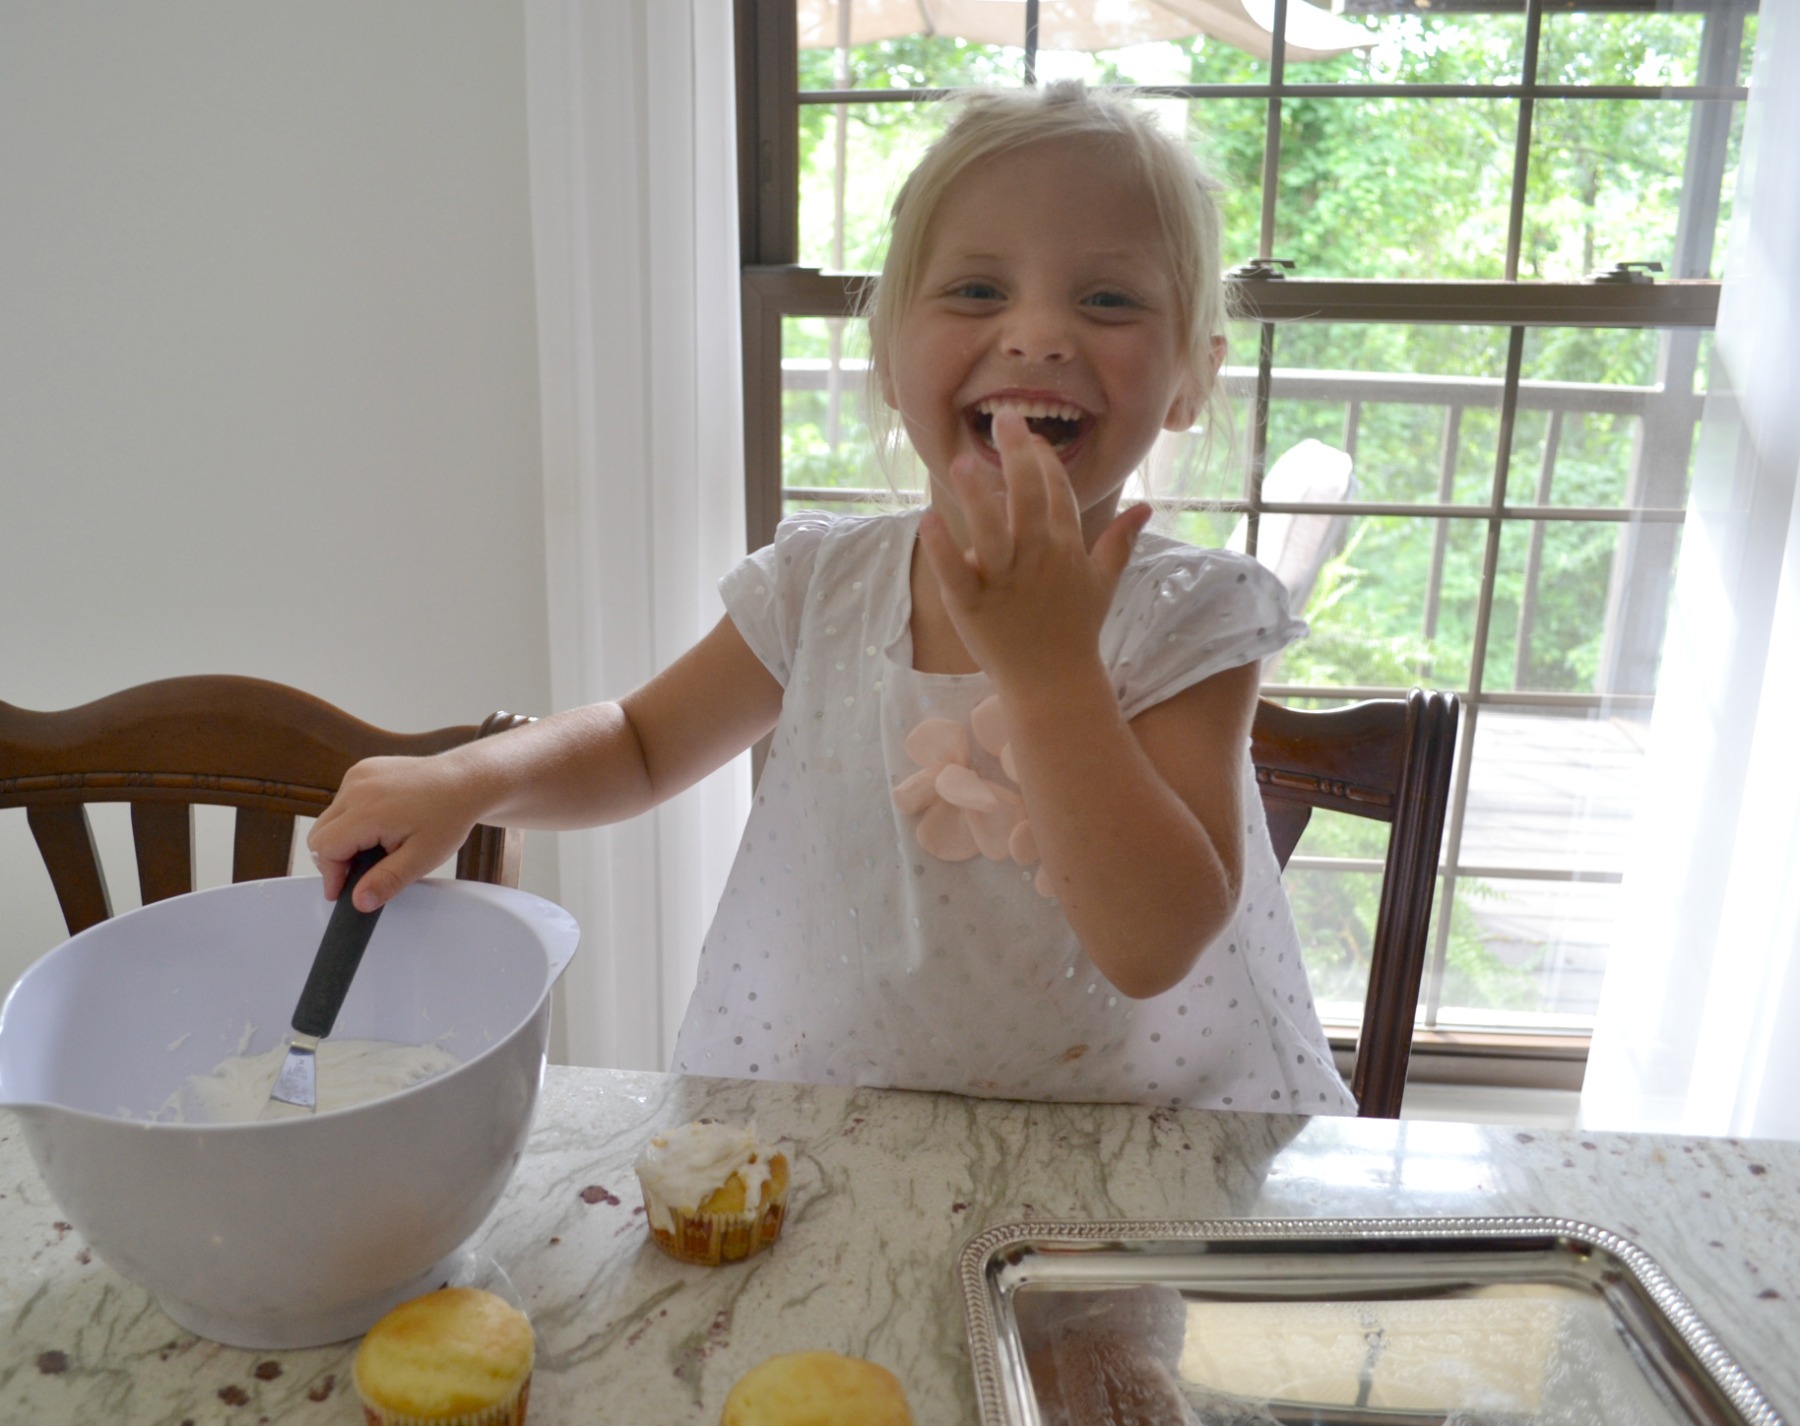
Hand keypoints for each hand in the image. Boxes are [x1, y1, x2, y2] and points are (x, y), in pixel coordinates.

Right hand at [306, 752, 486, 911]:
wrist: (466, 781)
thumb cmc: (449, 816)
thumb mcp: (422, 858)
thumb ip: (387, 881)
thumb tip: (359, 902)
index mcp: (367, 810)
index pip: (324, 848)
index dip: (332, 874)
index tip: (344, 891)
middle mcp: (357, 786)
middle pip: (320, 833)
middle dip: (337, 858)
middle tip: (366, 871)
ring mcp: (359, 774)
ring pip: (330, 817)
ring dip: (346, 837)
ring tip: (380, 845)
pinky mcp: (364, 769)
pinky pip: (344, 800)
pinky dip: (354, 817)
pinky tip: (382, 824)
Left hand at [918, 408, 1149, 692]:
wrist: (1055, 685)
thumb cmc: (1076, 630)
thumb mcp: (1103, 582)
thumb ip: (1120, 541)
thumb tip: (1145, 508)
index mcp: (1066, 548)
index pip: (1057, 492)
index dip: (1044, 459)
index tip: (1029, 433)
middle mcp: (1038, 559)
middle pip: (1027, 498)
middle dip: (1017, 455)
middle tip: (1002, 417)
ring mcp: (1005, 582)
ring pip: (992, 530)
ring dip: (978, 495)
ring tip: (963, 460)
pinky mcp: (973, 606)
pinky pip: (957, 571)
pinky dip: (943, 548)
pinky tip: (928, 520)